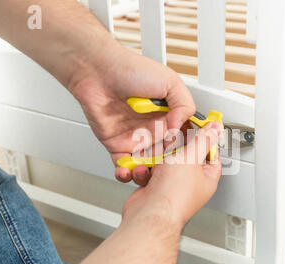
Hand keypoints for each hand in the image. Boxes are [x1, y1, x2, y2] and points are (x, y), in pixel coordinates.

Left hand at [67, 40, 195, 185]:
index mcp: (169, 115)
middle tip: (168, 167)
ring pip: (148, 164)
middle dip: (169, 165)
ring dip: (150, 172)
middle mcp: (154, 128)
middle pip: (168, 155)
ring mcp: (136, 138)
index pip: (184, 138)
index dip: (187, 148)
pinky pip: (124, 165)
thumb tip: (182, 128)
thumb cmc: (131, 70)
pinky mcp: (117, 145)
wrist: (97, 71)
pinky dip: (128, 173)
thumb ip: (185, 105)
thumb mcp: (170, 82)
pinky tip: (132, 171)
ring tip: (151, 172)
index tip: (188, 155)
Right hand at [122, 121, 222, 228]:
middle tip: (168, 137)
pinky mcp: (153, 189)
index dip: (202, 137)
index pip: (209, 152)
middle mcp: (189, 183)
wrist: (149, 214)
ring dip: (155, 158)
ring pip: (163, 162)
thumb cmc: (173, 195)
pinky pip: (148, 172)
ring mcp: (170, 186)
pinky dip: (144, 170)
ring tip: (153, 156)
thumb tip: (215, 128)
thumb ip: (202, 140)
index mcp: (206, 177)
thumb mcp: (191, 157)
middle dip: (173, 146)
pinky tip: (143, 172)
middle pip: (184, 155)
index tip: (194, 125)